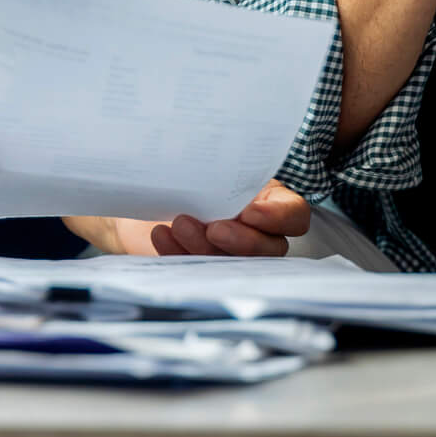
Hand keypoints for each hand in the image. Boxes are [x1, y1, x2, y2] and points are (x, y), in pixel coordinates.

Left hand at [68, 180, 311, 256]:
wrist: (141, 189)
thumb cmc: (185, 170)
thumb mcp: (208, 165)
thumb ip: (224, 173)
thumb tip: (223, 174)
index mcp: (269, 200)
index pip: (294, 216)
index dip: (279, 218)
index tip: (250, 212)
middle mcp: (256, 230)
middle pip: (271, 248)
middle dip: (242, 241)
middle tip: (214, 228)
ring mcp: (230, 254)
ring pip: (234, 263)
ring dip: (205, 246)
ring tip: (179, 223)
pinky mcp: (201, 269)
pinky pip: (198, 271)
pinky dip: (178, 254)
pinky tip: (160, 234)